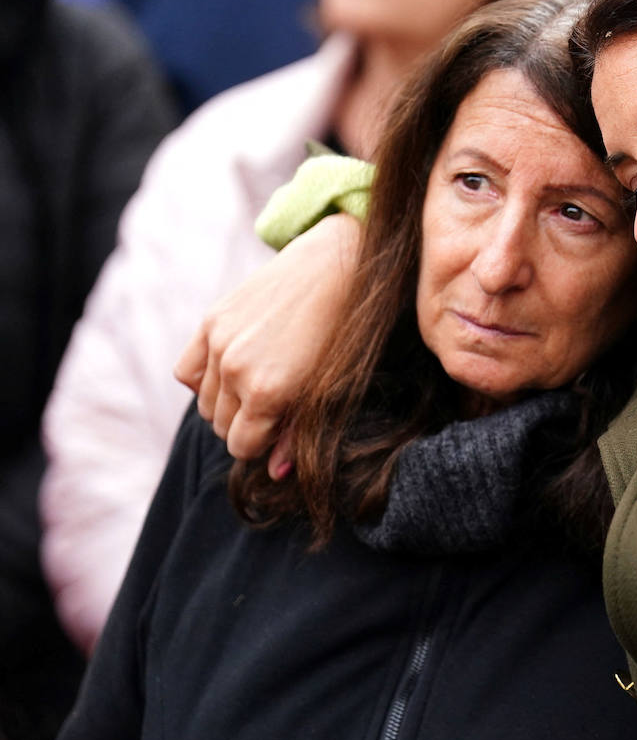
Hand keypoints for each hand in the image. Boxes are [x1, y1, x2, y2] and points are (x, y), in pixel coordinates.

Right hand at [174, 213, 361, 460]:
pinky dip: (204, 379)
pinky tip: (232, 370)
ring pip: (205, 403)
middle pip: (222, 427)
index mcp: (268, 392)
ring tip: (259, 385)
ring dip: (227, 403)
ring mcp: (219, 343)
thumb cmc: (345, 334)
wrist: (338, 265)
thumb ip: (297, 433)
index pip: (242, 447)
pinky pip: (187, 372)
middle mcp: (236, 370)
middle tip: (275, 406)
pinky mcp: (211, 321)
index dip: (261, 444)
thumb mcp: (331, 390)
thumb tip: (277, 473)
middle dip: (246, 425)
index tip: (279, 429)